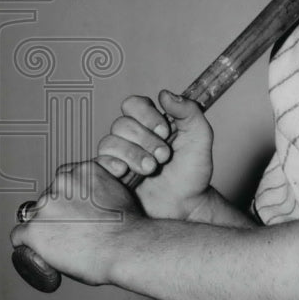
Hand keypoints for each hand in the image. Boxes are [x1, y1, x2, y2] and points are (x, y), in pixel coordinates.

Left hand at [10, 161, 143, 285]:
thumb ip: (105, 187)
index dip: (69, 198)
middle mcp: (62, 183)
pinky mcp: (35, 230)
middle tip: (72, 230)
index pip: (64, 179)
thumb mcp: (122, 192)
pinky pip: (19, 236)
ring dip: (45, 228)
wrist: (127, 247)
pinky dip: (27, 244)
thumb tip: (97, 198)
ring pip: (35, 217)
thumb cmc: (129, 227)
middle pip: (49, 198)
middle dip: (57, 213)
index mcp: (83, 171)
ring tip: (63, 244)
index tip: (73, 210)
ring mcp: (46, 206)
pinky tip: (38, 250)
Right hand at [96, 90, 213, 219]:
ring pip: (109, 142)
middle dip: (145, 140)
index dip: (146, 115)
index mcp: (151, 123)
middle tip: (164, 156)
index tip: (165, 131)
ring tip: (151, 169)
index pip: (134, 105)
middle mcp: (132, 136)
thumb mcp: (200, 137)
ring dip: (132, 154)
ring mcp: (120, 155)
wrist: (186, 205)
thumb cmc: (192, 172)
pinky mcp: (110, 175)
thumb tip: (165, 94)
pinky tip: (125, 172)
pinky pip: (99, 162)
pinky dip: (112, 164)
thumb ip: (188, 112)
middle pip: (122, 124)